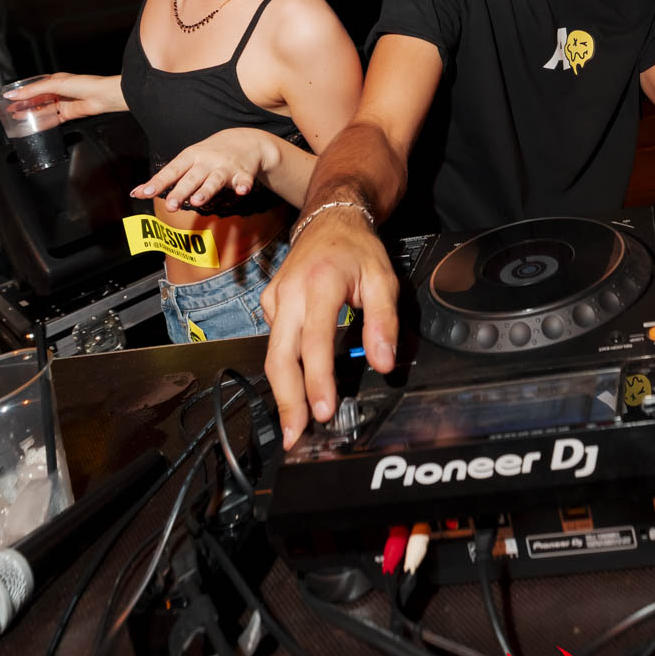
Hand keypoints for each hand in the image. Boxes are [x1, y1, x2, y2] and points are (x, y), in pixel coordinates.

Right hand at [1, 72, 121, 121]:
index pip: (34, 87)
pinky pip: (54, 119)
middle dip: (24, 105)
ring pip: (44, 110)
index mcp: (55, 80)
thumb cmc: (84, 84)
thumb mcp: (54, 85)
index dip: (22, 93)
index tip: (10, 98)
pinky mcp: (69, 114)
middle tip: (10, 110)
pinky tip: (34, 125)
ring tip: (18, 117)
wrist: (102, 96)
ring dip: (31, 114)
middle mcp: (58, 91)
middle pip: (37, 100)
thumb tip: (14, 94)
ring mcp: (64, 103)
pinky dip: (44, 122)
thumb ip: (33, 91)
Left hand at [132, 128, 277, 210]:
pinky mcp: (243, 173)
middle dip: (180, 191)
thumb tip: (134, 193)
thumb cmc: (209, 155)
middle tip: (170, 205)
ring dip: (206, 191)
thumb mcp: (187, 161)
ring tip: (197, 202)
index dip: (157, 183)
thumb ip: (164, 179)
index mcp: (190, 157)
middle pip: (191, 178)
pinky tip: (242, 191)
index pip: (171, 171)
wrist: (246, 140)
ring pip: (214, 181)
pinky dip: (243, 185)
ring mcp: (225, 167)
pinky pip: (243, 180)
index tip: (143, 193)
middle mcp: (206, 161)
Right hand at [261, 210, 398, 448]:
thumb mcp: (383, 279)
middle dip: (287, 400)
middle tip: (295, 435)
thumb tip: (383, 363)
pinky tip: (294, 390)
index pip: (314, 341)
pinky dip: (283, 370)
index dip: (317, 380)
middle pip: (280, 356)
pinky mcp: (269, 304)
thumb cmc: (357, 250)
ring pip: (272, 354)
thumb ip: (384, 322)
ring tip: (293, 424)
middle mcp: (290, 293)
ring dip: (282, 392)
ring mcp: (275, 299)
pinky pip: (274, 342)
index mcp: (319, 284)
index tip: (323, 410)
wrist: (330, 220)